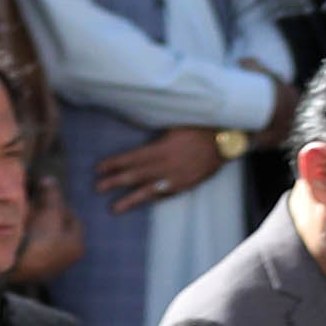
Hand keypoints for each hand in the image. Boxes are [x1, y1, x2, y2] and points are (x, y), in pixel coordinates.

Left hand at [101, 124, 230, 207]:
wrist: (227, 139)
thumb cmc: (200, 125)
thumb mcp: (175, 120)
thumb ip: (155, 124)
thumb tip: (130, 116)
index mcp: (163, 148)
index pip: (132, 158)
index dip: (115, 164)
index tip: (99, 168)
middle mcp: (168, 165)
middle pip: (137, 175)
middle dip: (116, 182)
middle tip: (98, 188)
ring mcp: (178, 178)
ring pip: (150, 191)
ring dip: (130, 199)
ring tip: (114, 208)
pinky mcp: (188, 185)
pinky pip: (166, 194)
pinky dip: (152, 199)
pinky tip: (142, 202)